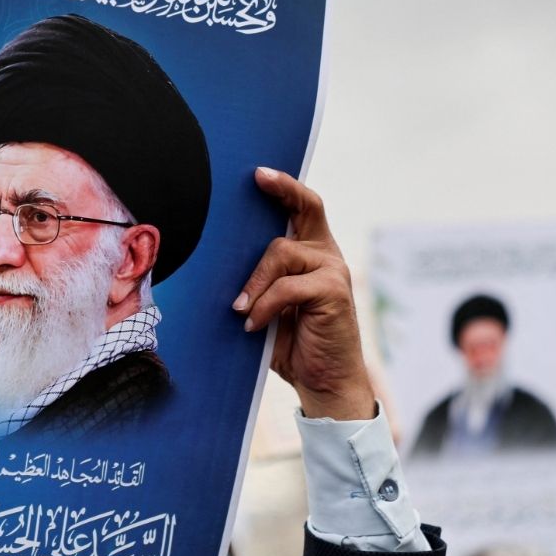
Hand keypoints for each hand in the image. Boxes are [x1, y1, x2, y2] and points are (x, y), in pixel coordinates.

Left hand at [232, 167, 374, 420]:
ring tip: (241, 309)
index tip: (259, 174)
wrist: (322, 381)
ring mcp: (333, 271)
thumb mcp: (269, 304)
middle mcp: (326, 255)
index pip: (304, 208)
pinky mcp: (334, 292)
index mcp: (312, 253)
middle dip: (282, 189)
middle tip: (256, 179)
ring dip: (254, 282)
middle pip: (306, 208)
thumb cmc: (291, 341)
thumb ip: (261, 278)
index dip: (284, 187)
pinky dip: (265, 305)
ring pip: (280, 253)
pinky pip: (287, 286)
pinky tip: (254, 324)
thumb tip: (220, 256)